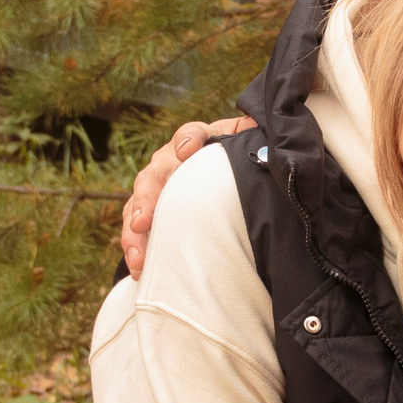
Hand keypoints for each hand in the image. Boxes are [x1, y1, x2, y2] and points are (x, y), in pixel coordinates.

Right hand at [120, 116, 252, 277]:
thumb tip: (267, 142)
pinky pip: (136, 227)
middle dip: (147, 198)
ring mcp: (157, 185)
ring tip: (139, 256)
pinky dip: (136, 247)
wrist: (223, 176)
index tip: (186, 151)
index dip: (187, 140)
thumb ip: (254, 142)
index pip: (190, 133)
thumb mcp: (247, 148)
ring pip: (138, 204)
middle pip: (155, 174)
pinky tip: (140, 268)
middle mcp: (170, 160)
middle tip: (143, 221)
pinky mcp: (149, 210)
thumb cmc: (237, 161)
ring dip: (135, 232)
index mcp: (198, 140)